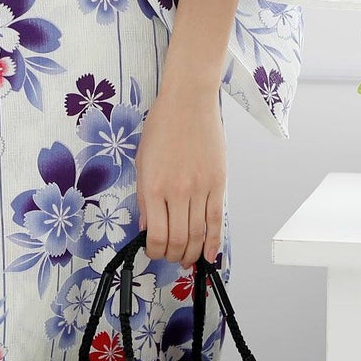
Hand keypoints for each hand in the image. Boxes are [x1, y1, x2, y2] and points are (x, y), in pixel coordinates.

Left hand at [136, 87, 225, 268]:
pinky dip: (214, 241)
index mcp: (154, 187)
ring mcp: (200, 188)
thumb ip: (144, 197)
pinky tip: (210, 253)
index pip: (155, 236)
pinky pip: (217, 220)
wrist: (189, 101)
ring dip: (192, 253)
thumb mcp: (142, 161)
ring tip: (187, 258)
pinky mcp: (218, 183)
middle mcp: (178, 192)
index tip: (153, 251)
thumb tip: (146, 226)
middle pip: (178, 240)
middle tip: (170, 257)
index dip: (154, 251)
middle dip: (173, 255)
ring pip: (198, 235)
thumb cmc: (162, 126)